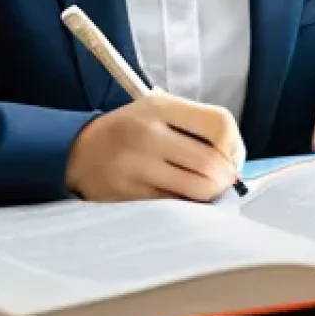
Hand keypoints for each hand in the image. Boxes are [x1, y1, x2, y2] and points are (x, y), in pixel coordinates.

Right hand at [65, 90, 245, 202]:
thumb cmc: (130, 131)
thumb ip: (197, 126)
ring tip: (203, 192)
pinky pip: (174, 208)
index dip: (235, 146)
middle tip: (222, 182)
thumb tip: (236, 160)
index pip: (219, 123)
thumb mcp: (159, 110)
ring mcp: (136, 167)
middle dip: (226, 178)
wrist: (79, 151)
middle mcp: (148, 134)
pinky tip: (180, 201)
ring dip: (209, 196)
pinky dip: (186, 208)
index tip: (232, 157)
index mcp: (160, 107)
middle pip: (212, 163)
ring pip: (197, 190)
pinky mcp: (127, 196)